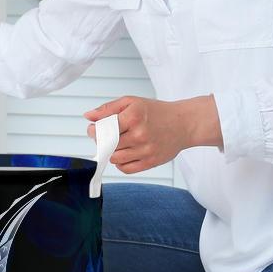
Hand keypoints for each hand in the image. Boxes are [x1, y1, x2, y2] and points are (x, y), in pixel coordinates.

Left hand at [83, 95, 206, 173]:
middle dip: (102, 141)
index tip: (94, 129)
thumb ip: (108, 108)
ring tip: (119, 144)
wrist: (184, 123)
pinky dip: (121, 163)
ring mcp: (146, 150)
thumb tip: (88, 116)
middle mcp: (139, 134)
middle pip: (107, 145)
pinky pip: (126, 169)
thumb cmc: (156, 112)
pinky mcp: (151, 162)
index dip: (94, 131)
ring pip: (115, 159)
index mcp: (133, 117)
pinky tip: (126, 153)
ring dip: (112, 153)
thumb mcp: (132, 102)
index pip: (103, 129)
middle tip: (108, 136)